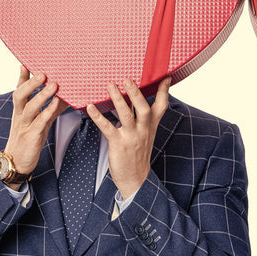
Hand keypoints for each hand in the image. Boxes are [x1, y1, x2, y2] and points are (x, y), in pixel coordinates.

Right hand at [3, 66, 66, 188]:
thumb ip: (50, 109)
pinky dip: (48, 111)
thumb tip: (65, 97)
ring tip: (54, 85)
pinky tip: (56, 103)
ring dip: (41, 95)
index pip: (19, 90)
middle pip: (20, 95)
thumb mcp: (39, 122)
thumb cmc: (30, 139)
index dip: (22, 78)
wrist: (18, 162)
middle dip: (30, 83)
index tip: (25, 64)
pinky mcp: (31, 136)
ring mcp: (24, 126)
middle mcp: (20, 116)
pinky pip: (39, 122)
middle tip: (43, 73)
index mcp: (20, 111)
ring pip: (30, 107)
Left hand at [86, 77, 170, 199]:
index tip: (165, 76)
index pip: (161, 107)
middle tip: (127, 79)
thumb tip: (138, 98)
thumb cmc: (137, 154)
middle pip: (143, 108)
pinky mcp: (118, 144)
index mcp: (150, 126)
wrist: (135, 179)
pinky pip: (108, 128)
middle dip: (136, 93)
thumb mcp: (146, 134)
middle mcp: (143, 130)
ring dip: (117, 99)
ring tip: (110, 85)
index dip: (163, 92)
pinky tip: (90, 107)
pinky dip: (98, 117)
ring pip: (126, 115)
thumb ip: (144, 117)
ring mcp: (131, 137)